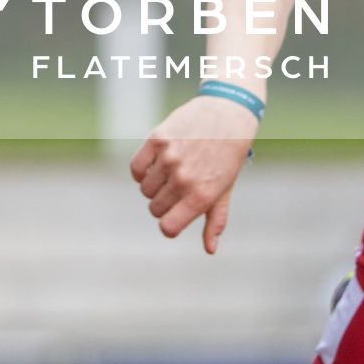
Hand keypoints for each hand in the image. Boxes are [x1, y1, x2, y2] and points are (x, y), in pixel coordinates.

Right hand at [129, 96, 258, 254]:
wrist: (227, 113)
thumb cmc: (227, 155)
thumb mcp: (225, 189)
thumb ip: (215, 221)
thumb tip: (210, 250)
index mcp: (202, 196)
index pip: (168, 227)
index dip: (168, 225)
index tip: (174, 216)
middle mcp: (184, 179)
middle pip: (155, 208)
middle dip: (163, 203)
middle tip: (178, 188)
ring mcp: (169, 158)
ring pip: (144, 189)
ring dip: (153, 186)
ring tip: (170, 172)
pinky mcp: (157, 140)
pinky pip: (136, 169)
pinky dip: (141, 171)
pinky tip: (156, 164)